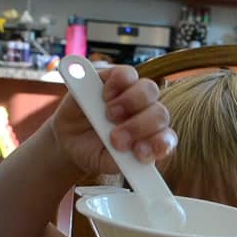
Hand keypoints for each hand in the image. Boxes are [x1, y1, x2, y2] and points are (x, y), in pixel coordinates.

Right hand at [51, 65, 176, 176]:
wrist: (69, 138)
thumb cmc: (93, 152)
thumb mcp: (104, 163)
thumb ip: (119, 161)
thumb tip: (131, 156)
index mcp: (151, 138)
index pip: (167, 139)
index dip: (159, 144)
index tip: (141, 153)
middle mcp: (147, 115)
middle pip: (160, 114)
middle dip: (139, 127)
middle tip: (116, 138)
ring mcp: (133, 94)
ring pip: (149, 90)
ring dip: (131, 103)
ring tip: (110, 115)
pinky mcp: (115, 78)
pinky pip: (127, 74)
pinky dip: (118, 83)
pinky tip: (105, 96)